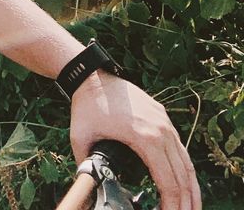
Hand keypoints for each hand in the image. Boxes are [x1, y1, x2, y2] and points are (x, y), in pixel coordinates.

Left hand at [69, 69, 200, 209]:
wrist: (91, 76)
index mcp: (146, 137)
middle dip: (185, 202)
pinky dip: (185, 170)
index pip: (168, 181)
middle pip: (182, 176)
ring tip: (191, 208)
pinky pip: (180, 149)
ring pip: (186, 163)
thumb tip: (90, 187)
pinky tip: (184, 183)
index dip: (171, 205)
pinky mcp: (163, 118)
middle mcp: (162, 130)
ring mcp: (165, 123)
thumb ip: (87, 167)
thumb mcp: (80, 139)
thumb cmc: (87, 106)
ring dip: (191, 189)